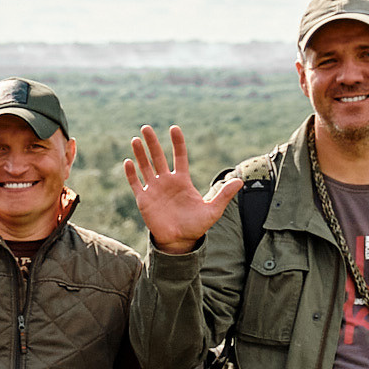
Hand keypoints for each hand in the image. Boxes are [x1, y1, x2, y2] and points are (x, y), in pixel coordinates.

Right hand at [125, 125, 246, 253]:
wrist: (179, 241)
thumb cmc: (197, 225)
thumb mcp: (213, 210)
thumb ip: (224, 195)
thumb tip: (240, 181)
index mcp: (183, 181)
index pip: (179, 156)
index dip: (177, 142)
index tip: (174, 128)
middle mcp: (167, 181)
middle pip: (158, 157)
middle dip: (152, 143)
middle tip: (146, 127)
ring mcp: (154, 190)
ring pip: (145, 167)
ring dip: (140, 154)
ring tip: (136, 139)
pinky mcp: (144, 200)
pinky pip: (136, 184)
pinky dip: (131, 174)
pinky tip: (128, 162)